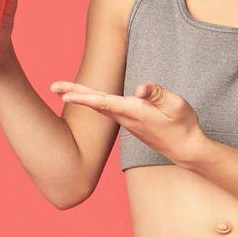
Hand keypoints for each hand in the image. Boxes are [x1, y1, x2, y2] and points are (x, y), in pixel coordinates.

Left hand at [51, 78, 206, 164]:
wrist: (185, 149)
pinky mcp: (130, 123)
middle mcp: (126, 118)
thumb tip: (139, 88)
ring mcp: (126, 122)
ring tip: (62, 90)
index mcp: (134, 111)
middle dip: (73, 94)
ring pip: (99, 107)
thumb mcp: (176, 105)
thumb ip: (157, 93)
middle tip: (52, 87)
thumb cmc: (183, 125)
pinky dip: (93, 102)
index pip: (104, 101)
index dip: (83, 96)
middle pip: (95, 104)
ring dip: (81, 97)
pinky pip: (106, 110)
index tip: (65, 94)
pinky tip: (87, 98)